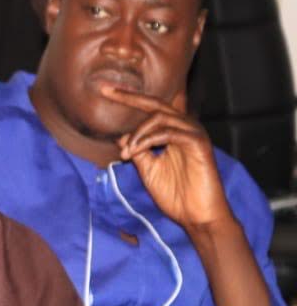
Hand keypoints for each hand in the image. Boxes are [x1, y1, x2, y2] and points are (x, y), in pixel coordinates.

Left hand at [102, 85, 232, 229]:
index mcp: (173, 133)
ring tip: (126, 153)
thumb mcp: (148, 170)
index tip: (105, 89)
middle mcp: (185, 128)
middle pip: (156, 104)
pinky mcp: (199, 144)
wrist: (196, 216)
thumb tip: (121, 137)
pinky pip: (170, 132)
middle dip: (130, 96)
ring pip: (161, 118)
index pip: (150, 109)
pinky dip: (148, 140)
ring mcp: (194, 134)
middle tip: (107, 90)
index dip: (129, 98)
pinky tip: (136, 152)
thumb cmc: (175, 195)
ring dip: (137, 133)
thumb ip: (138, 151)